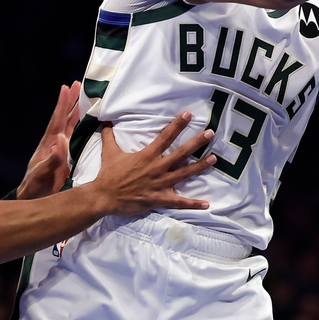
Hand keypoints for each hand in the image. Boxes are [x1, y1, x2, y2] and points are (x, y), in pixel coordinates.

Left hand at [16, 81, 80, 199]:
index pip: (57, 119)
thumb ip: (52, 160)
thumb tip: (60, 141)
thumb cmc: (36, 186)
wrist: (35, 197)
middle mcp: (56, 142)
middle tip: (79, 84)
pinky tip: (90, 121)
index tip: (66, 87)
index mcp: (49, 143)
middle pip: (65, 117)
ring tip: (86, 97)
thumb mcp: (42, 174)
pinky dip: (83, 125)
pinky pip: (76, 136)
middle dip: (72, 101)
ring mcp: (62, 147)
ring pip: (71, 124)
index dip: (62, 104)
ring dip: (78, 110)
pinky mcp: (68, 155)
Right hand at [91, 113, 214, 215]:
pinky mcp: (160, 199)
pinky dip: (193, 204)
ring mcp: (160, 184)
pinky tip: (206, 204)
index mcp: (147, 155)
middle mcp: (157, 168)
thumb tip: (104, 121)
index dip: (177, 125)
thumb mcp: (109, 152)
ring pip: (185, 174)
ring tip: (214, 159)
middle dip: (197, 143)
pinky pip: (179, 202)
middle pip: (181, 153)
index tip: (188, 115)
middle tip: (211, 134)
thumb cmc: (108, 175)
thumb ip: (109, 136)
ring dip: (200, 166)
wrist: (104, 197)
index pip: (165, 137)